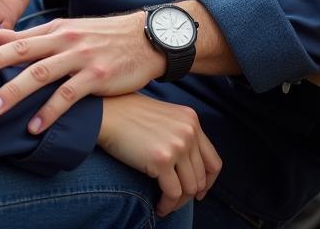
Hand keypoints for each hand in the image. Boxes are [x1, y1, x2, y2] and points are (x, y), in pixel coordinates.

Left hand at [0, 11, 165, 130]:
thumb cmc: (103, 38)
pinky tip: (34, 127)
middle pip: (24, 52)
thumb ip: (34, 38)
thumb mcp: (69, 31)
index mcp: (56, 29)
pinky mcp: (97, 76)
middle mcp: (64, 40)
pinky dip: (49, 111)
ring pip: (41, 74)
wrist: (146, 38)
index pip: (19, 39)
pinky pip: (68, 95)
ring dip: (15, 92)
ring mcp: (81, 57)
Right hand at [98, 94, 221, 217]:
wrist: (106, 113)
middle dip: (190, 194)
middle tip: (176, 200)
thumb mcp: (164, 117)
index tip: (198, 190)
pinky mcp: (162, 160)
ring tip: (165, 204)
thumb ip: (181, 134)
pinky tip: (159, 206)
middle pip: (202, 177)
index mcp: (191, 120)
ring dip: (178, 202)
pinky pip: (173, 194)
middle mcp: (188, 131)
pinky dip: (167, 205)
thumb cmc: (128, 115)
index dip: (208, 181)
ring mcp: (177, 145)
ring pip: (189, 188)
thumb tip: (191, 167)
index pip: (213, 160)